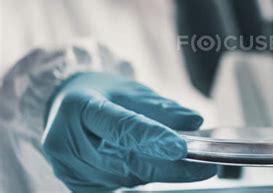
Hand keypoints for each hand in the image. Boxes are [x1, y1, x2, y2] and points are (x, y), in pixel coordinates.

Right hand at [41, 72, 215, 191]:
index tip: (182, 147)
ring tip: (189, 165)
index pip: (119, 125)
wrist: (67, 105)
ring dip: (159, 172)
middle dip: (169, 165)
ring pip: (124, 178)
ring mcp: (67, 167)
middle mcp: (66, 140)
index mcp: (80, 106)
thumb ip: (162, 107)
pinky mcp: (74, 184)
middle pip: (125, 159)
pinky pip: (117, 187)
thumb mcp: (131, 90)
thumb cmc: (102, 93)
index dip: (151, 137)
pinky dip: (142, 179)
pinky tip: (161, 168)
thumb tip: (195, 121)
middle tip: (204, 167)